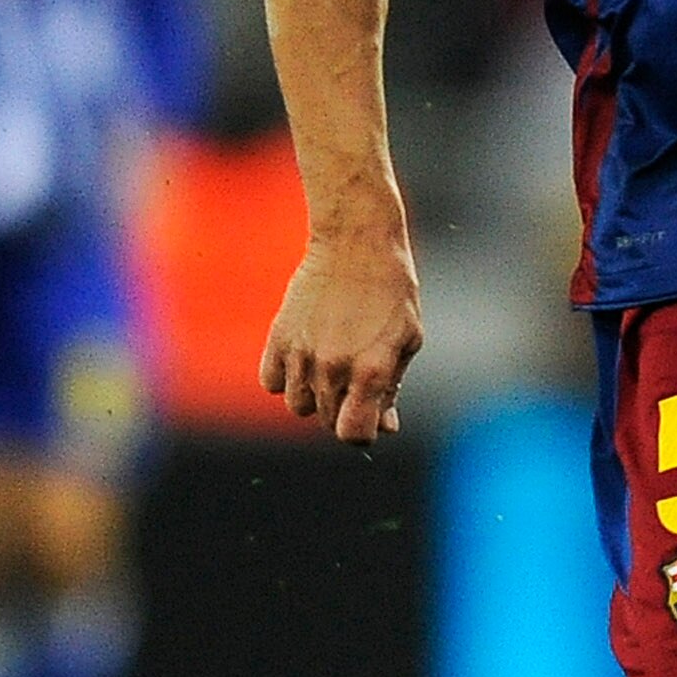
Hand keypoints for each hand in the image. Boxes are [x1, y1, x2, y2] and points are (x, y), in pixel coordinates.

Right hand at [259, 232, 422, 442]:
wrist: (356, 243)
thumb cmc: (391, 291)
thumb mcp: (406, 340)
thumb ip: (391, 387)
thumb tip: (385, 428)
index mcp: (370, 371)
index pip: (354, 434)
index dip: (363, 429)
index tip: (369, 413)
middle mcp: (332, 368)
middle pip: (327, 421)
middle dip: (343, 409)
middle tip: (355, 375)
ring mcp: (301, 354)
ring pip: (297, 406)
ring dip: (313, 395)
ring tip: (330, 365)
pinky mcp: (278, 337)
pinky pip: (270, 382)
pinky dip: (284, 378)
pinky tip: (304, 357)